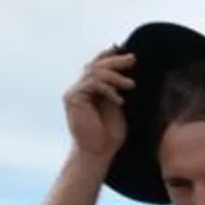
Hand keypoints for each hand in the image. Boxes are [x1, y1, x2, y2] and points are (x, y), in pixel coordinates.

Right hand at [64, 48, 136, 163]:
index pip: (97, 66)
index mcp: (89, 89)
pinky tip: (119, 100)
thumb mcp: (119, 106)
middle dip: (116, 61)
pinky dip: (108, 90)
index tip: (127, 51)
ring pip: (94, 73)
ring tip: (131, 86)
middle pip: (96, 65)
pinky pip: (92, 84)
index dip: (109, 56)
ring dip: (115, 77)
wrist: (98, 152)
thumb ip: (118, 88)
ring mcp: (74, 92)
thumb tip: (128, 70)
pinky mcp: (72, 98)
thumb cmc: (110, 135)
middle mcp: (79, 88)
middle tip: (133, 59)